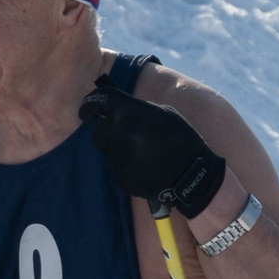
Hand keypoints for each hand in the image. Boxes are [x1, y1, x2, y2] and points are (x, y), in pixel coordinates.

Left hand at [79, 80, 225, 217]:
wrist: (191, 175)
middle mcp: (119, 133)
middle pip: (99, 132)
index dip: (89, 105)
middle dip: (109, 133)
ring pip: (108, 151)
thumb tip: (115, 109)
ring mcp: (118, 157)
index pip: (100, 100)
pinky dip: (126, 167)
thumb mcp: (163, 114)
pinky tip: (146, 167)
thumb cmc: (181, 140)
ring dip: (119, 150)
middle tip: (131, 136)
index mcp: (130, 112)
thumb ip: (136, 110)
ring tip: (145, 153)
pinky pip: (116, 169)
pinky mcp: (120, 177)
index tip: (87, 113)